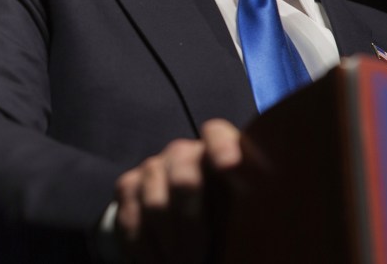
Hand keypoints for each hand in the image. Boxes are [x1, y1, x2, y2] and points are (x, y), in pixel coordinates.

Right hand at [114, 119, 241, 263]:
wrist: (184, 222)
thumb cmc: (226, 219)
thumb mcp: (242, 213)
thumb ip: (248, 209)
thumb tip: (258, 225)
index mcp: (221, 152)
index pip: (217, 135)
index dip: (222, 148)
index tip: (230, 168)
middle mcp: (183, 153)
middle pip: (183, 179)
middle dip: (190, 226)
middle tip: (197, 259)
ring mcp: (153, 167)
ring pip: (155, 205)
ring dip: (169, 245)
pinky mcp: (128, 185)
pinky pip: (131, 219)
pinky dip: (145, 249)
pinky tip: (159, 262)